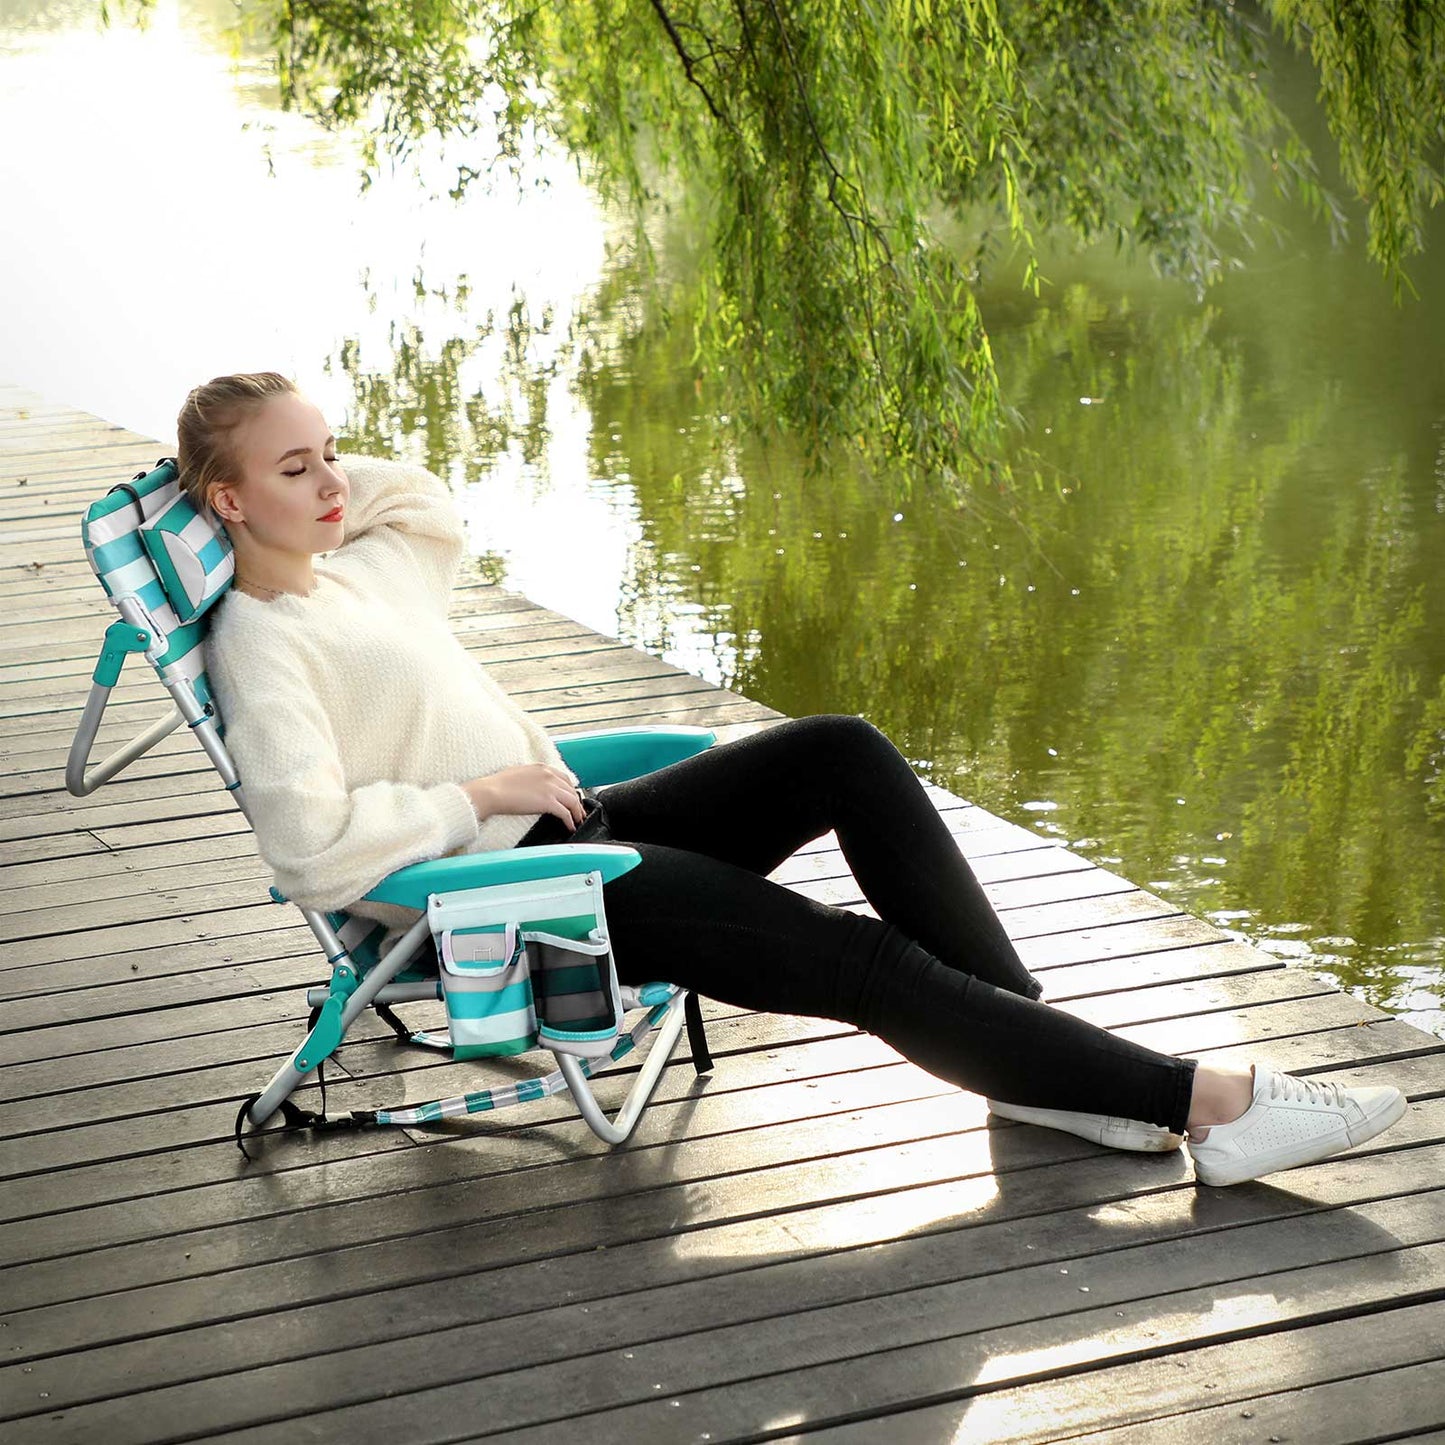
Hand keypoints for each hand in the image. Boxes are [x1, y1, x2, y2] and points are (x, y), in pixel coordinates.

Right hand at [464, 765, 584, 830]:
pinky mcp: (548, 802)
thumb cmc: (497, 785)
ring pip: (573, 801)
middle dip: (577, 803)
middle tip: (578, 812)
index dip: (571, 790)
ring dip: (577, 813)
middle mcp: (549, 775)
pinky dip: (571, 821)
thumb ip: (532, 778)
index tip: (572, 799)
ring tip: (578, 821)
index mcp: (542, 768)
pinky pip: (566, 813)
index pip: (565, 779)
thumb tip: (536, 788)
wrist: (490, 792)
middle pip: (572, 790)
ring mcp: (550, 788)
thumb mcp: (519, 774)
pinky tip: (570, 827)